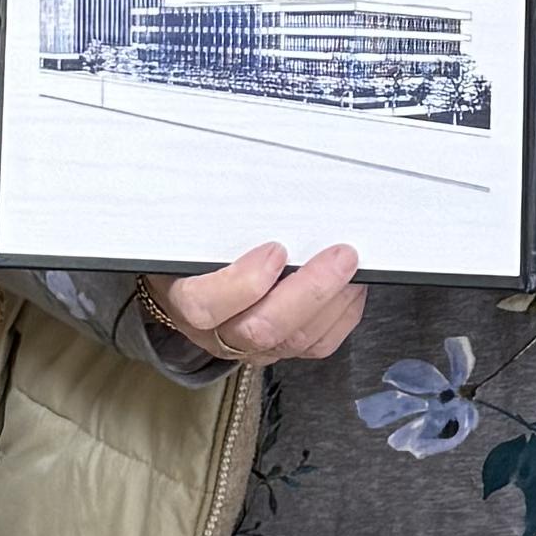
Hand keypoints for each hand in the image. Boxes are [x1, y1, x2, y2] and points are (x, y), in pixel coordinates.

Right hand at [150, 240, 368, 364]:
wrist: (185, 286)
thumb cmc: (188, 254)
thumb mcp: (182, 234)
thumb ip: (204, 222)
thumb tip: (244, 186)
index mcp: (183, 300)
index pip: (205, 306)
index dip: (243, 284)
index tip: (275, 249)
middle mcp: (216, 332)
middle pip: (261, 329)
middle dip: (309, 292)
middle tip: (340, 256)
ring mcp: (250, 346)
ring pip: (295, 341)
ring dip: (333, 303)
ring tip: (352, 267)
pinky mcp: (280, 349)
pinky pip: (315, 345)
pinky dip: (341, 316)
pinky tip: (351, 288)